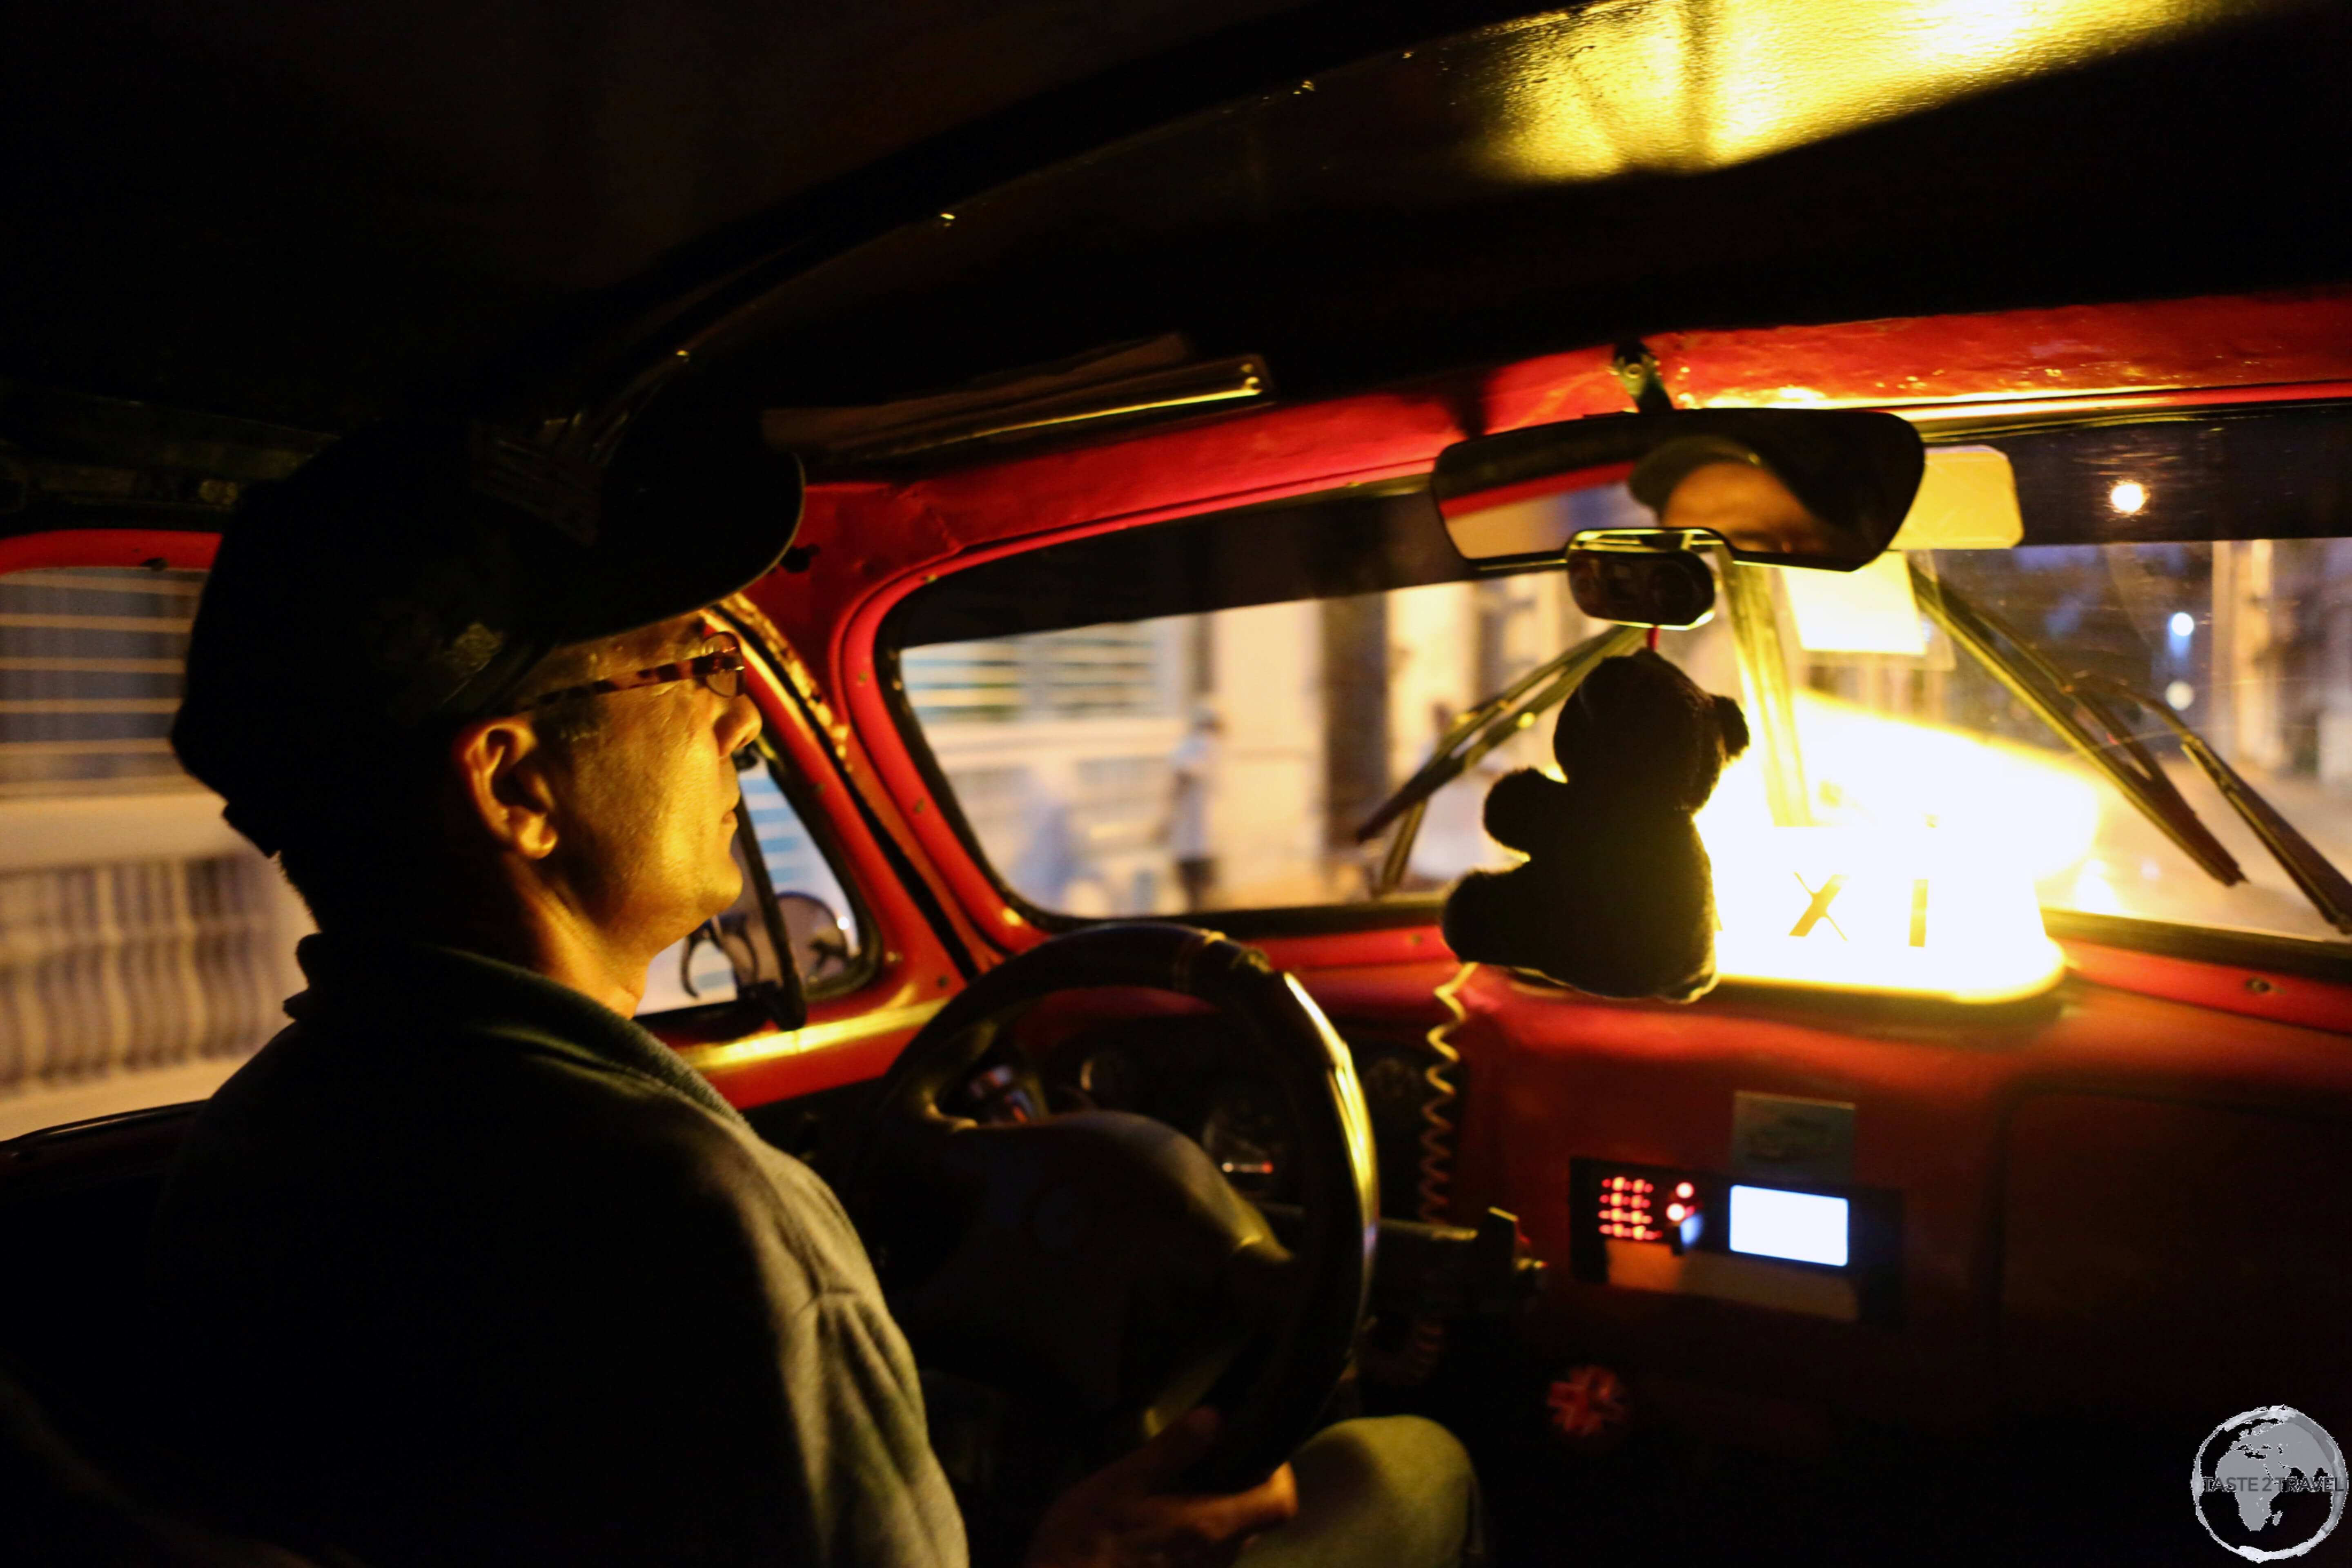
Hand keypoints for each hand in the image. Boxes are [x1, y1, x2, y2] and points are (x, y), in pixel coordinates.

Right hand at [1024, 1408, 1297, 1567]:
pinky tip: (1163, 1519)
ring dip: (1220, 1513)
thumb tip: (1215, 1417)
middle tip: (1216, 1459)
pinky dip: (1197, 1535)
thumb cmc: (1086, 1538)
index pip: (1280, 1507)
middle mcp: (1215, 1558)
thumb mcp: (1121, 1481)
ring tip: (1186, 1484)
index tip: (1259, 1451)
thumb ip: (1171, 1450)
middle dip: (1247, 1490)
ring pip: (1230, 1543)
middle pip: (1257, 1523)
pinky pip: (1204, 1559)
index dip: (1281, 1478)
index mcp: (1209, 1524)